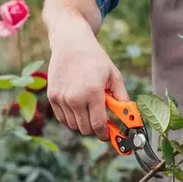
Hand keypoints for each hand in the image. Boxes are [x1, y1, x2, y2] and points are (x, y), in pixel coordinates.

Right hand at [46, 9, 128, 140]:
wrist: (70, 44)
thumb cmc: (95, 59)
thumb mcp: (114, 75)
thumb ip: (121, 97)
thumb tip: (130, 116)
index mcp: (93, 93)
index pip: (98, 125)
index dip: (105, 134)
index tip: (109, 136)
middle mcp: (75, 98)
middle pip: (85, 129)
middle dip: (95, 130)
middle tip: (101, 124)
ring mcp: (61, 98)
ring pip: (73, 126)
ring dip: (83, 124)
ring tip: (90, 112)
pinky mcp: (52, 97)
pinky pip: (63, 119)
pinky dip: (71, 119)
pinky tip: (78, 110)